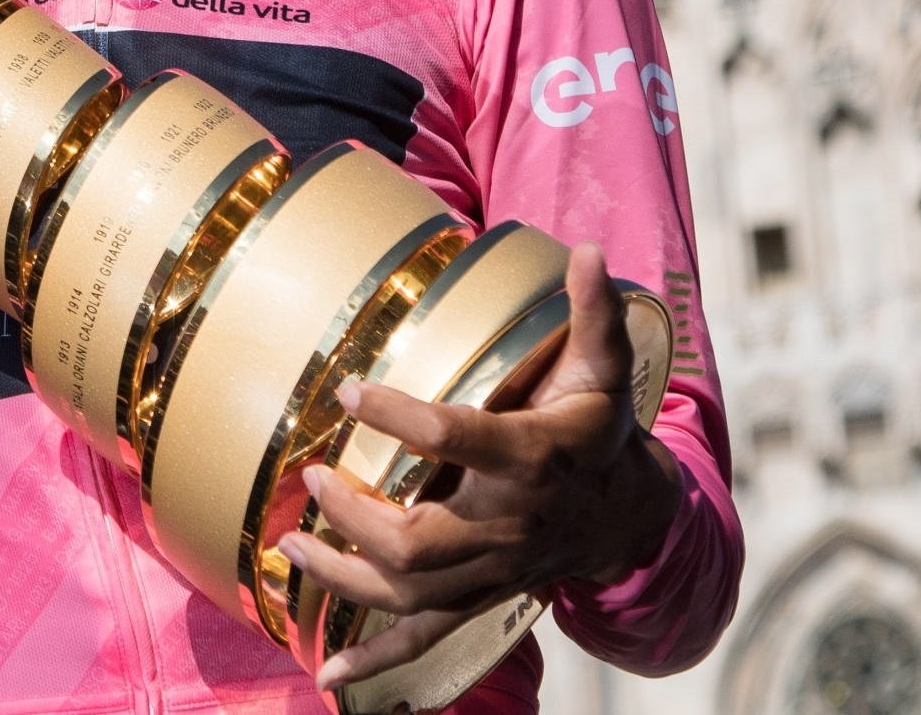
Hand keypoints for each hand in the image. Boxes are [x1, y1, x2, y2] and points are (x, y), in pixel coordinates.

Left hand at [282, 242, 682, 693]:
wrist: (630, 515)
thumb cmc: (601, 430)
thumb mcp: (605, 369)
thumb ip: (591, 312)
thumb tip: (585, 248)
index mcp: (531, 459)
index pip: (457, 437)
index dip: (399, 416)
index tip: (348, 389)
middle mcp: (508, 525)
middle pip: (419, 541)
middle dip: (355, 517)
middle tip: (313, 474)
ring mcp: (490, 571)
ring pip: (410, 594)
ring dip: (344, 578)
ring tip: (290, 547)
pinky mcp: (479, 598)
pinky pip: (423, 639)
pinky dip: (376, 663)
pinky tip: (328, 677)